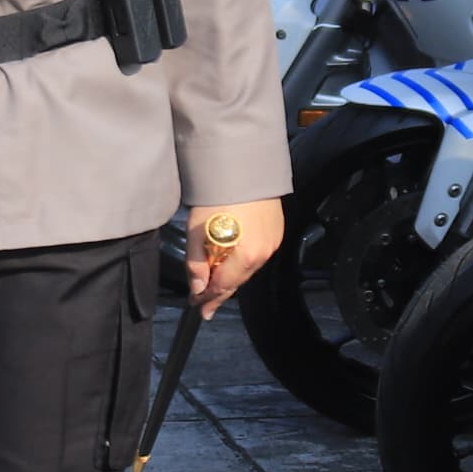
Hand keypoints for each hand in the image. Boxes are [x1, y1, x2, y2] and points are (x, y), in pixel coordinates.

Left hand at [183, 199, 283, 313]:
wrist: (244, 165)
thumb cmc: (218, 195)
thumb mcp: (197, 230)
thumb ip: (196, 263)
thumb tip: (197, 288)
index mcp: (245, 256)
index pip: (223, 286)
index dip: (208, 298)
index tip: (196, 306)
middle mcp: (263, 253)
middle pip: (238, 280)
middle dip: (219, 292)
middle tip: (204, 303)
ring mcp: (273, 242)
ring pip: (248, 269)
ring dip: (231, 276)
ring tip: (215, 283)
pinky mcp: (276, 231)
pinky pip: (257, 254)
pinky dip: (242, 261)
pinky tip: (232, 261)